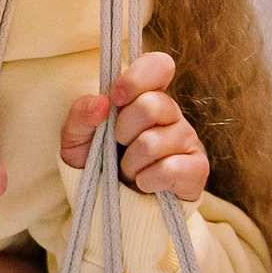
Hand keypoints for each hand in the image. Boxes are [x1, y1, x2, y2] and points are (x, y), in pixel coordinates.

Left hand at [60, 50, 207, 202]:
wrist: (111, 206)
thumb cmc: (96, 163)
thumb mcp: (75, 139)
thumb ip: (80, 115)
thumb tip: (102, 103)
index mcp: (144, 96)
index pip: (158, 65)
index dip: (138, 77)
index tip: (115, 98)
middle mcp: (170, 113)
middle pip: (152, 105)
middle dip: (123, 130)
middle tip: (118, 146)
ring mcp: (186, 140)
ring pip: (154, 142)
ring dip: (130, 163)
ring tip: (128, 170)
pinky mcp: (196, 169)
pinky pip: (171, 169)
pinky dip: (148, 180)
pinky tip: (144, 183)